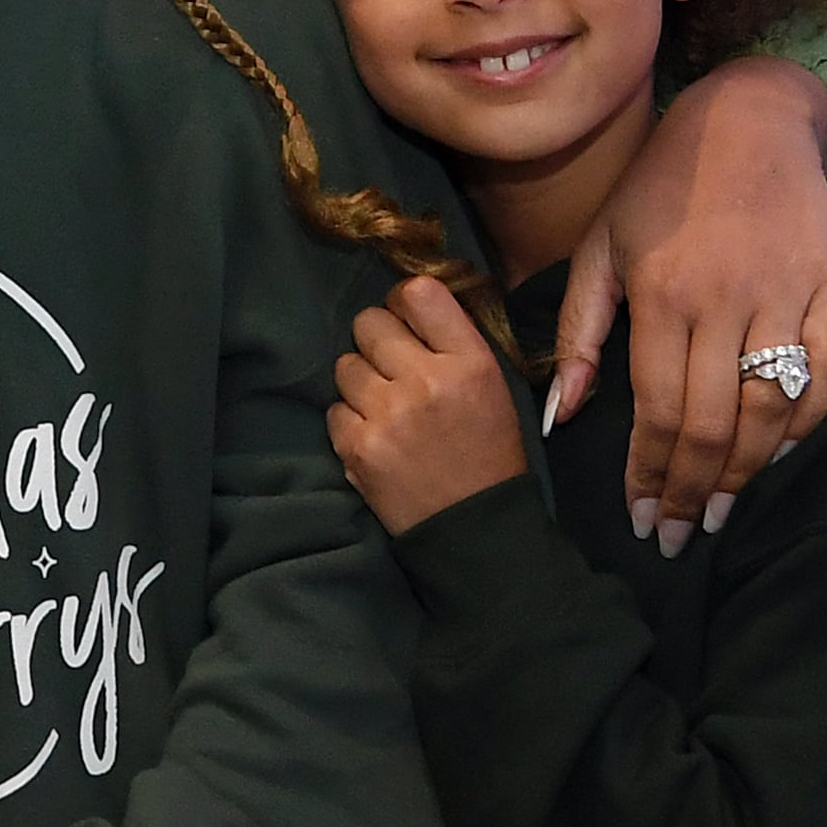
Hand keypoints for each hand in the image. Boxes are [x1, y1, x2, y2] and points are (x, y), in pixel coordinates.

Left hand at [326, 276, 529, 539]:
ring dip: (361, 384)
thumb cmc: (489, 457)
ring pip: (345, 365)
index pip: (418, 293)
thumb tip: (407, 305)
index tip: (406, 321)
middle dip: (377, 343)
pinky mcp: (358, 448)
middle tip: (393, 370)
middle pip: (369, 323)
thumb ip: (453, 344)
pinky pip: (334, 410)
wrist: (478, 534)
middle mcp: (427, 380)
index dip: (403, 303)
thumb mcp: (492, 389)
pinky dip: (350, 424)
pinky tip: (377, 440)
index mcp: (470, 363)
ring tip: (387, 411)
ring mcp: (388, 414)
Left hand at [553, 56, 826, 545]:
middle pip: (713, 424)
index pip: (656, 410)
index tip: (639, 518)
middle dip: (690, 491)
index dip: (647, 475)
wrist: (746, 122)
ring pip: (771, 411)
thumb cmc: (659, 188)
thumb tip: (562, 414)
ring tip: (719, 510)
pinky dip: (807, 425)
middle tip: (676, 535)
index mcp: (662, 293)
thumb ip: (579, 333)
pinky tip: (779, 455)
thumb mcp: (599, 247)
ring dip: (746, 474)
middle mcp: (726, 299)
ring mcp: (788, 294)